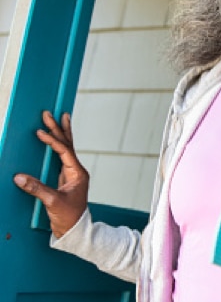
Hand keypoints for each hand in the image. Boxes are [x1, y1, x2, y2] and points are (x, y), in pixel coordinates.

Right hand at [13, 111, 88, 237]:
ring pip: (65, 149)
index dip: (52, 141)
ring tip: (60, 117)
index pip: (64, 151)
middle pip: (67, 145)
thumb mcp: (52, 202)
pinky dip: (57, 146)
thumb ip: (37, 189)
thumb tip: (19, 178)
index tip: (40, 132)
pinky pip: (60, 157)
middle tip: (50, 113)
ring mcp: (71, 174)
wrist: (75, 230)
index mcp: (77, 174)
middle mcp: (76, 171)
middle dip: (58, 129)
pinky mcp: (64, 179)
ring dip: (61, 133)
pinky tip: (54, 139)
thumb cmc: (69, 217)